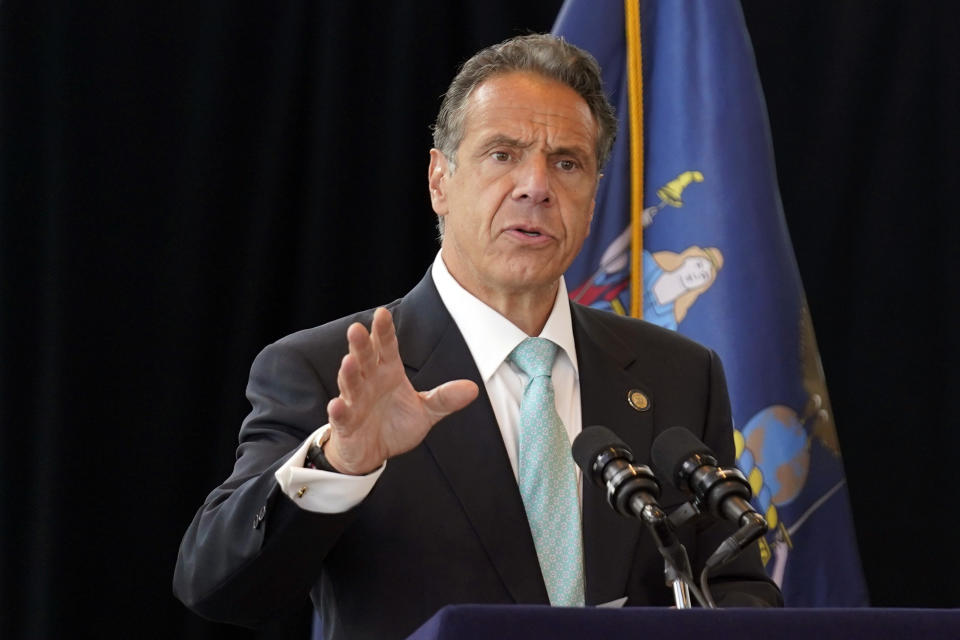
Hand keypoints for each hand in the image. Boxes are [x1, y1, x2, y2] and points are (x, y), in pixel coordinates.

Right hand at [324, 307, 478, 474]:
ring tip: (348, 361)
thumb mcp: (426, 411)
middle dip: (360, 345)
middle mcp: (369, 382)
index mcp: (388, 372)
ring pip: (350, 384)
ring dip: (348, 373)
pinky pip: (341, 416)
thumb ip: (445, 398)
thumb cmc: (395, 424)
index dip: (384, 331)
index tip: (382, 313)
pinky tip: (337, 404)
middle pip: (364, 359)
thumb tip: (473, 388)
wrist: (372, 452)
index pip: (386, 348)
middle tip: (357, 328)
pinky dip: (338, 410)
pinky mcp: (345, 424)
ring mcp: (354, 401)